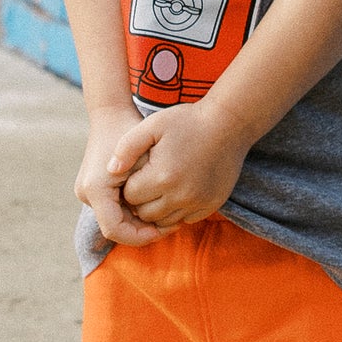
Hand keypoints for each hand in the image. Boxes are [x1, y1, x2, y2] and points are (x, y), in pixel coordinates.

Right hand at [75, 104, 164, 245]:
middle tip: (170, 226)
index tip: (165, 229)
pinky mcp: (93, 189)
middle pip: (114, 227)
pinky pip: (113, 209)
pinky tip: (155, 206)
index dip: (141, 236)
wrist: (112, 114)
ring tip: (165, 218)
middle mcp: (86, 193)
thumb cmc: (133, 133)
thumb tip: (160, 222)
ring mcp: (87, 192)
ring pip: (114, 220)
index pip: (115, 230)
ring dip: (138, 222)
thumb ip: (150, 189)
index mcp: (96, 189)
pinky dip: (133, 212)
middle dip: (142, 231)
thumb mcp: (146, 159)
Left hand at [114, 103, 248, 230]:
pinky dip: (178, 210)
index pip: (130, 196)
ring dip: (158, 208)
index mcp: (162, 176)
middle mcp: (180, 195)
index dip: (129, 184)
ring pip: (164, 221)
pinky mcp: (211, 205)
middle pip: (145, 213)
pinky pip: (185, 219)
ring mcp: (198, 202)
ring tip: (161, 186)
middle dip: (141, 200)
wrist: (230, 124)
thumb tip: (111, 170)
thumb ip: (126, 147)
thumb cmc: (188, 121)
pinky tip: (179, 190)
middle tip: (147, 180)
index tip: (137, 170)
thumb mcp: (152, 125)